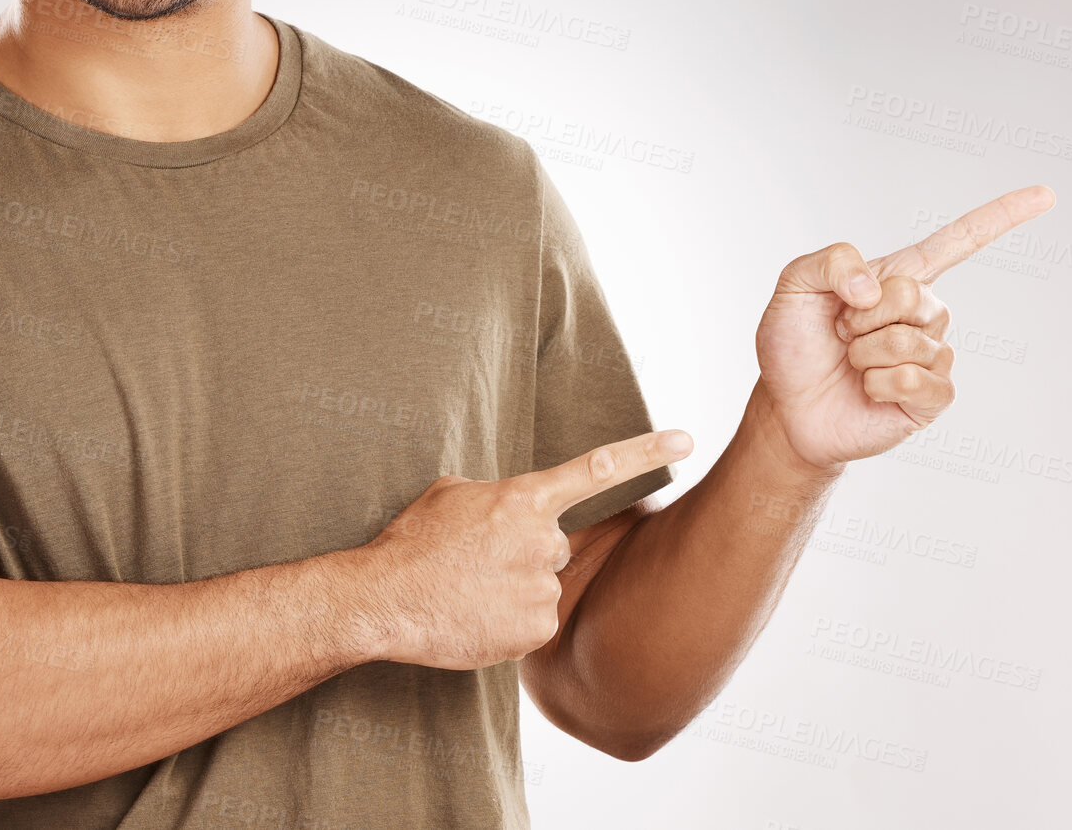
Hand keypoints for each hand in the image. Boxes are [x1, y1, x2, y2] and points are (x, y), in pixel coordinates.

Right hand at [358, 429, 692, 668]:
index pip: (596, 469)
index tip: (686, 439)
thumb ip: (496, 498)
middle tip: (479, 562)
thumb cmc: (412, 542)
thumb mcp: (451, 495)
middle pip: (554, 545)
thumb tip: (508, 511)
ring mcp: (543, 588)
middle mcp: (543, 541)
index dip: (645, 452)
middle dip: (525, 553)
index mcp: (523, 499)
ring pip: (543, 585)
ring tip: (470, 591)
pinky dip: (509, 622)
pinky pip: (534, 623)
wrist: (385, 599)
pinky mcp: (536, 631)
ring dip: (515, 589)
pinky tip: (476, 616)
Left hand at [754, 185, 1055, 469]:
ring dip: (863, 352)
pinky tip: (866, 388)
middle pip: (911, 295)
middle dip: (861, 316)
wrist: (786, 406)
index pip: (956, 243)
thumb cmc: (793, 344)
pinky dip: (875, 383)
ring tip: (850, 360)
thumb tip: (874, 288)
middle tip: (840, 332)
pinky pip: (913, 379)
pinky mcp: (930, 396)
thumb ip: (829, 263)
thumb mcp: (794, 286)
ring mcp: (930, 355)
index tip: (1042, 195)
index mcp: (895, 279)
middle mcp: (922, 314)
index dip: (999, 217)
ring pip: (909, 341)